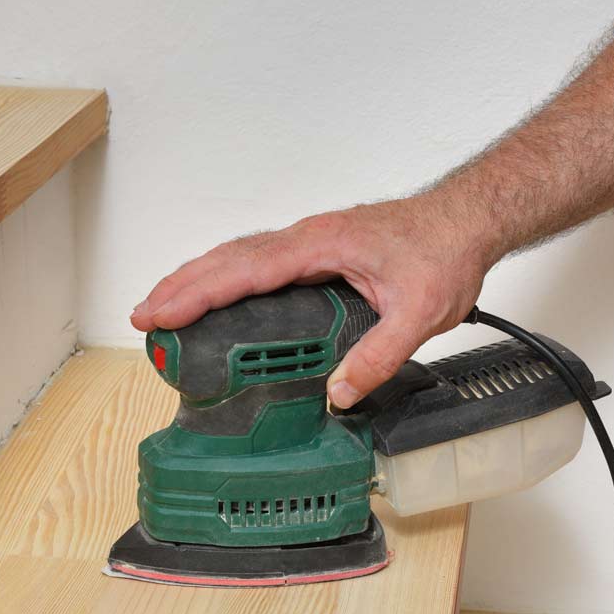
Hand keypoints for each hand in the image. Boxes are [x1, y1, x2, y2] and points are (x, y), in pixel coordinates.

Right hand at [131, 193, 499, 406]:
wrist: (468, 220)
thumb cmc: (445, 252)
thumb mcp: (419, 313)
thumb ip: (379, 355)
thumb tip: (339, 393)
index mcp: (322, 245)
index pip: (246, 270)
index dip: (200, 293)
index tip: (165, 312)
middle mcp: (308, 238)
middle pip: (229, 259)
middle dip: (182, 287)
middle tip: (145, 317)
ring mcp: (311, 242)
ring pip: (240, 256)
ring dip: (199, 280)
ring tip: (164, 307)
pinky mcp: (318, 251)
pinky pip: (260, 261)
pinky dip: (227, 277)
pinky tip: (217, 296)